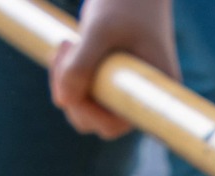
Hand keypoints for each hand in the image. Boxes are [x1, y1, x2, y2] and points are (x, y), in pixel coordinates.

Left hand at [49, 0, 176, 138]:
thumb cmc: (124, 2)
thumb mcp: (99, 30)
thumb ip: (79, 65)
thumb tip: (61, 101)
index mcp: (153, 91)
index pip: (114, 124)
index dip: (86, 111)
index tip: (70, 80)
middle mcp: (143, 96)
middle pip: (96, 119)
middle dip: (71, 92)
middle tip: (65, 49)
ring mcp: (128, 88)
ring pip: (88, 105)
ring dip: (66, 81)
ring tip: (66, 44)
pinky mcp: (114, 77)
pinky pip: (88, 89)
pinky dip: (70, 73)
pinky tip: (69, 45)